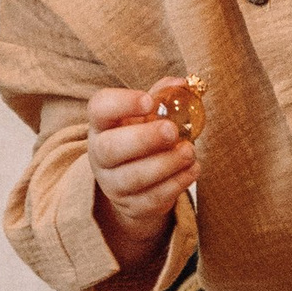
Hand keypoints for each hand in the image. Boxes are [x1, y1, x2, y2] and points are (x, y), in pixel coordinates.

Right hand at [86, 85, 196, 270]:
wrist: (137, 183)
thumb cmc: (143, 136)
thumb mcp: (149, 115)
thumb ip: (164, 96)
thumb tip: (185, 84)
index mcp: (102, 124)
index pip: (99, 108)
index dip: (121, 103)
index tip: (148, 100)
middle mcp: (100, 155)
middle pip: (111, 149)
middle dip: (144, 139)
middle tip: (172, 131)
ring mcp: (113, 184)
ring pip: (134, 177)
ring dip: (166, 163)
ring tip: (189, 151)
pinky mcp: (132, 206)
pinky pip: (153, 198)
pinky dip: (176, 183)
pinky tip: (192, 169)